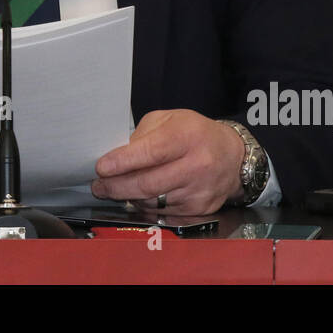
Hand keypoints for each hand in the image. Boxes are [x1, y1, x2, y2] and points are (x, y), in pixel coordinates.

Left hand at [91, 109, 245, 215]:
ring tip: (116, 189)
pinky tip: (140, 197)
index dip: (123, 162)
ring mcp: (198, 191)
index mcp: (186, 137)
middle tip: (99, 186)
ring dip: (129, 197)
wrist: (232, 156)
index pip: (150, 153)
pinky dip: (146, 207)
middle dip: (116, 186)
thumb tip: (118, 156)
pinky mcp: (199, 210)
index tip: (101, 167)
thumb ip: (143, 134)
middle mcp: (196, 165)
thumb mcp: (170, 119)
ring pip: (151, 202)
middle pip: (148, 183)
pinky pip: (162, 213)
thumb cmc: (195, 134)